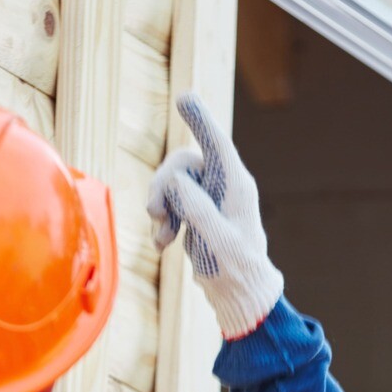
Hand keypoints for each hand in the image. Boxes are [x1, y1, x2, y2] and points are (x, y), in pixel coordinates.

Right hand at [148, 93, 285, 339]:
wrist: (238, 295)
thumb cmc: (234, 268)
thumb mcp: (214, 238)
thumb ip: (195, 206)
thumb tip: (176, 181)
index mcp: (237, 186)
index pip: (216, 143)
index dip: (200, 120)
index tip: (184, 97)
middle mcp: (224, 186)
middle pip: (183, 163)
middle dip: (163, 184)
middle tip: (154, 211)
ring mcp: (210, 198)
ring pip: (173, 183)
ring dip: (161, 207)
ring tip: (161, 236)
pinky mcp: (198, 213)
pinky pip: (171, 202)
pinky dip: (163, 220)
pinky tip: (162, 244)